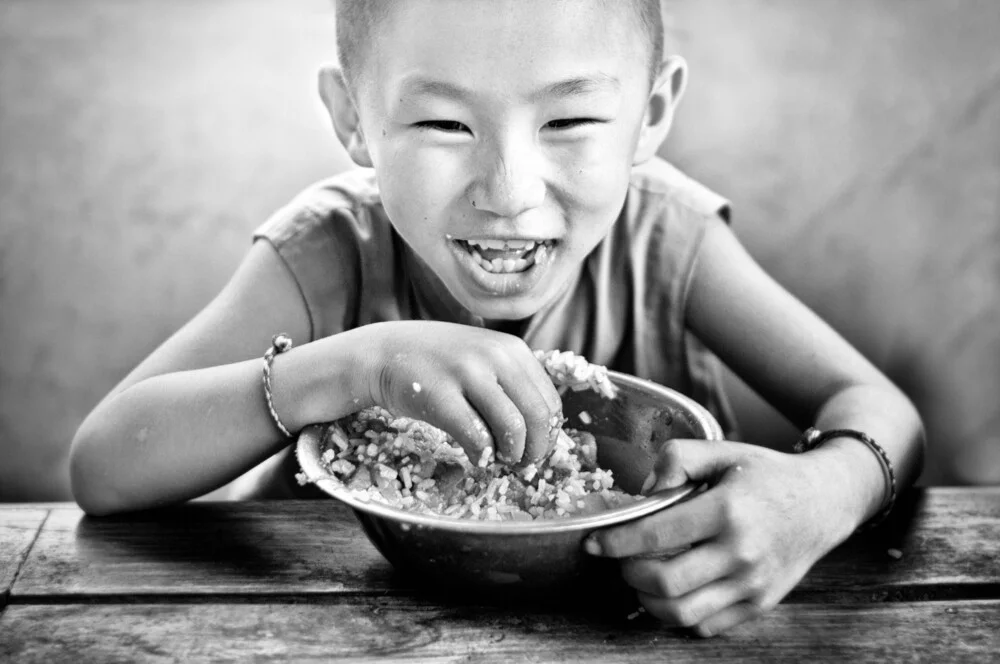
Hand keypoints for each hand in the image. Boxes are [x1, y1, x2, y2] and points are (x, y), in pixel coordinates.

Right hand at [362, 321, 562, 465]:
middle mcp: (495, 356)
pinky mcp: (440, 395)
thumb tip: (543, 435)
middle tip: (519, 463)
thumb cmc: (439, 364)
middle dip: (534, 450)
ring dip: (510, 454)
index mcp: (513, 350)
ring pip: (512, 428)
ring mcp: (466, 373)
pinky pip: (476, 436)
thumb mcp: (484, 359)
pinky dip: (482, 455)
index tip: (533, 451)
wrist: (384, 352)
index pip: (550, 402)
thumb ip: (513, 385)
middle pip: (538, 417)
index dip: (547, 435)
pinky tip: (475, 456)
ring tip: (497, 459)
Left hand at [584, 439, 856, 636]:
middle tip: (620, 558)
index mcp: (727, 510)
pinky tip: (672, 590)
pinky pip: (706, 625)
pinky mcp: (759, 604)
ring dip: (648, 600)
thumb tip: (643, 491)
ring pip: (682, 613)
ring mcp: (752, 584)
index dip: (615, 542)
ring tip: (641, 577)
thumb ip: (678, 459)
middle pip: (664, 583)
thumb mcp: (723, 451)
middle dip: (628, 573)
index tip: (594, 542)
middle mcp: (741, 553)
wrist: (824, 501)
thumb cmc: (767, 475)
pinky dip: (679, 614)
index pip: (656, 535)